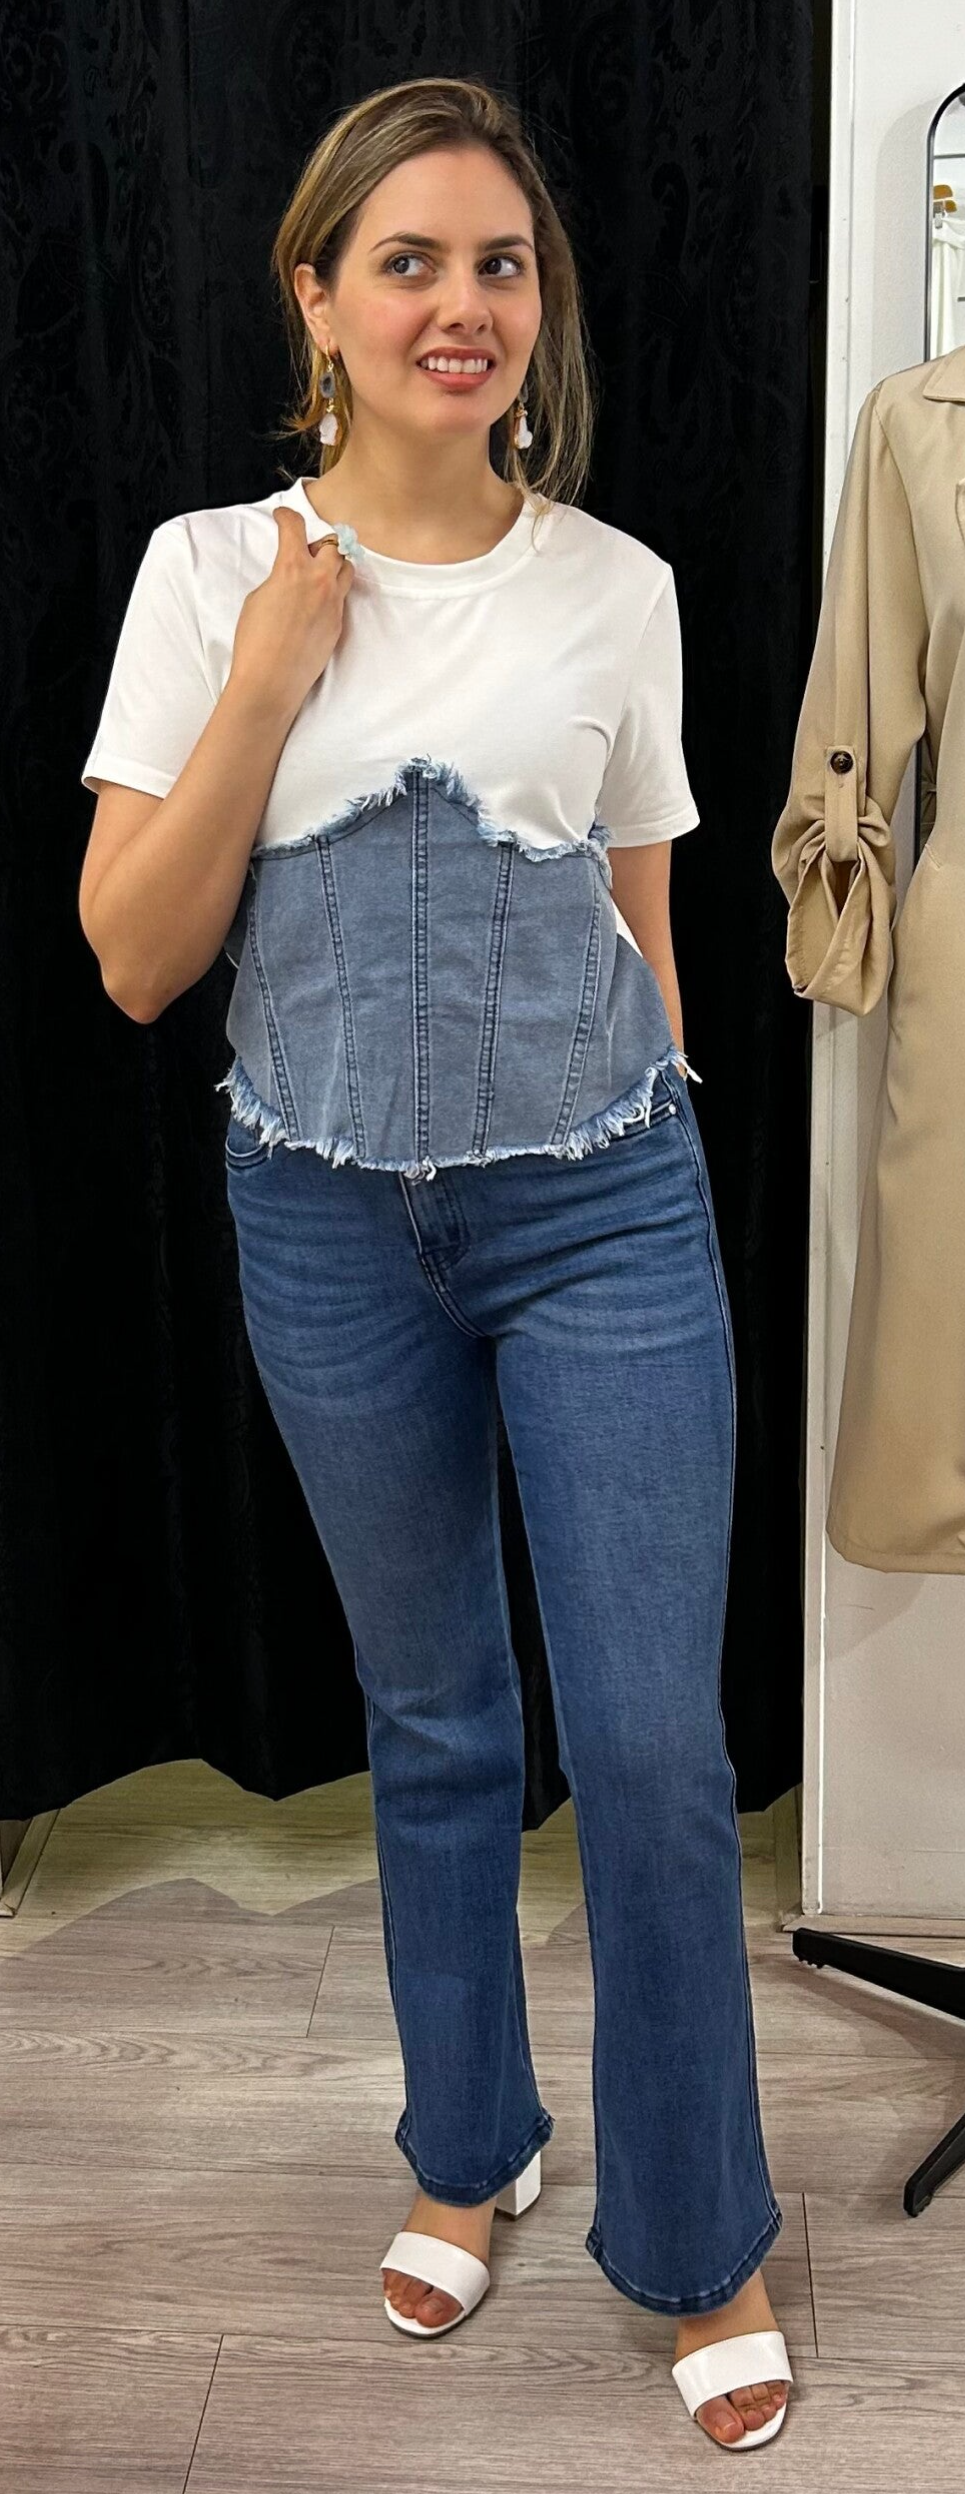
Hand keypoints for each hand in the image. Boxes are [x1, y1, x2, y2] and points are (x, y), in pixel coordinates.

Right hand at [228, 506, 356, 720]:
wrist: (270, 681)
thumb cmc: (255, 642)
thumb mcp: (258, 597)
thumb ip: (279, 578)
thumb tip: (291, 577)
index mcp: (293, 568)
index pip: (295, 527)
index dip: (287, 516)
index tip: (282, 517)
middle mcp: (319, 581)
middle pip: (334, 545)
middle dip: (319, 544)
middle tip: (304, 551)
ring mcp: (333, 603)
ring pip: (346, 569)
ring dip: (334, 565)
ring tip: (317, 574)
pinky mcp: (338, 624)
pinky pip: (342, 597)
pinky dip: (332, 592)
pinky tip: (317, 603)